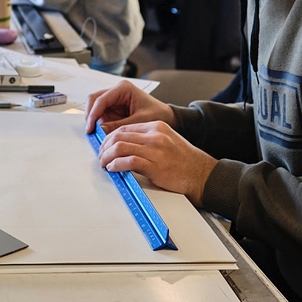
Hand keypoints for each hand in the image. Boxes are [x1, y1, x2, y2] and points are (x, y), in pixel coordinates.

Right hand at [85, 80, 174, 134]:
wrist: (168, 118)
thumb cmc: (158, 115)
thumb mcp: (139, 121)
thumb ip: (119, 125)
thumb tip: (101, 130)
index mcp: (123, 88)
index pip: (101, 99)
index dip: (93, 114)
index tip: (90, 128)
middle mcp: (116, 92)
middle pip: (94, 100)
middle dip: (90, 116)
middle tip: (90, 132)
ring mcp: (114, 101)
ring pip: (95, 109)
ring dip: (93, 121)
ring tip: (95, 136)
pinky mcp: (114, 110)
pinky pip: (101, 117)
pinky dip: (99, 125)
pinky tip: (101, 135)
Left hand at [97, 121, 217, 205]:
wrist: (201, 174)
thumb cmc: (185, 161)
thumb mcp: (167, 141)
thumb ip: (148, 140)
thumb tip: (125, 146)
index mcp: (156, 127)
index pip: (125, 127)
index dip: (110, 137)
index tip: (104, 146)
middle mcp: (154, 135)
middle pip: (119, 135)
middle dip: (104, 147)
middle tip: (100, 156)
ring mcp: (154, 150)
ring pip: (120, 147)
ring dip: (106, 156)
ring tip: (104, 164)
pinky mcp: (154, 166)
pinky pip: (127, 161)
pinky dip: (115, 165)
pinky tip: (112, 169)